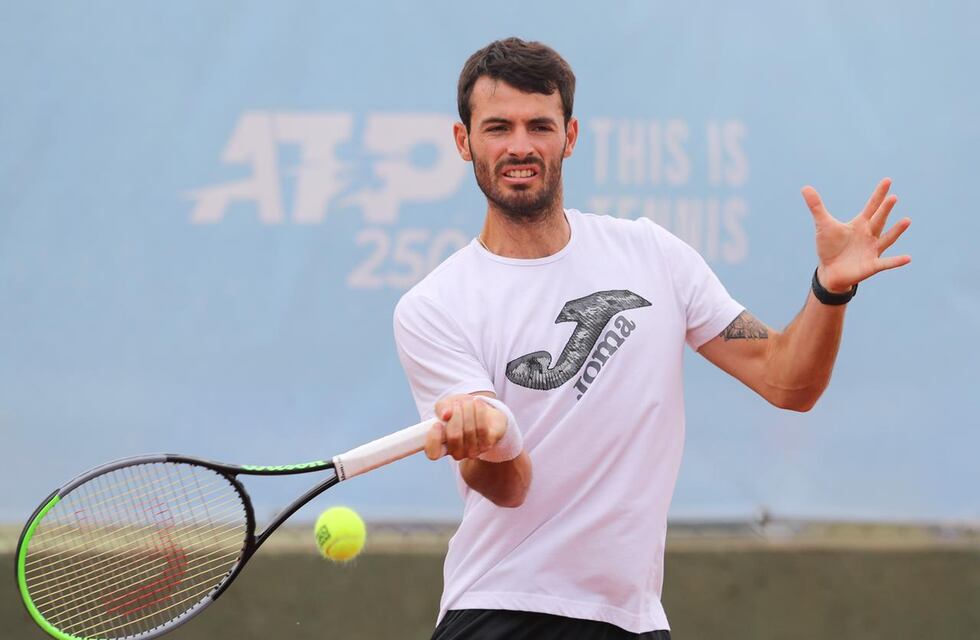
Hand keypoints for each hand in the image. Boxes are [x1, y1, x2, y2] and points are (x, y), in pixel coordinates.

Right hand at [425, 394, 507, 460]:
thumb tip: (446, 415)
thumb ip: (441, 408)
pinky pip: (482, 428)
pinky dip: (479, 412)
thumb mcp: (446, 405)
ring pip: (469, 430)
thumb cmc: (460, 411)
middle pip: (454, 436)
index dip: (434, 439)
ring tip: (469, 402)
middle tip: (457, 404)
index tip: (437, 424)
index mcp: (441, 446)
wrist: (482, 410)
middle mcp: (456, 452)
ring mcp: (472, 451)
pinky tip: (478, 404)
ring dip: (468, 410)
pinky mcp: (487, 445)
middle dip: (456, 414)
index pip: (433, 453)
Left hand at [802, 178, 911, 292]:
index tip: (887, 180)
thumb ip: (816, 206)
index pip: (871, 206)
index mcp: (860, 224)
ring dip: (896, 231)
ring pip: (886, 239)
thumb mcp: (823, 225)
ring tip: (907, 220)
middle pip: (878, 220)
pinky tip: (908, 258)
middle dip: (885, 210)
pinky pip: (886, 263)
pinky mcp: (871, 265)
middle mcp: (869, 235)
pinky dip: (896, 261)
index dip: (878, 194)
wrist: (830, 271)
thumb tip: (805, 187)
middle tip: (893, 197)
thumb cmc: (830, 247)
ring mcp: (872, 250)